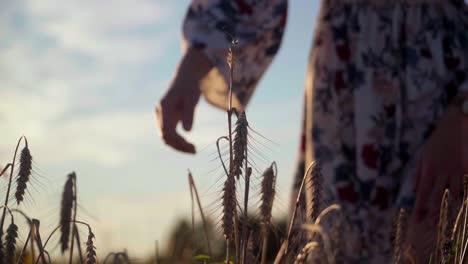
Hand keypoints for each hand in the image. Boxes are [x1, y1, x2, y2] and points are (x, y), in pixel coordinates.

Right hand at [156, 82, 199, 152]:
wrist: (186, 77)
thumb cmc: (190, 86)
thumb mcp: (192, 99)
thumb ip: (189, 114)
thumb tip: (187, 131)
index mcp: (164, 107)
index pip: (167, 131)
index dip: (178, 142)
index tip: (192, 147)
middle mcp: (160, 113)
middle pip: (165, 136)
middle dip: (178, 146)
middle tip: (194, 151)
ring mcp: (162, 116)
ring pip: (166, 137)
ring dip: (178, 145)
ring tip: (193, 150)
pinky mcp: (167, 118)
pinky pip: (170, 134)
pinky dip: (178, 141)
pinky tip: (189, 144)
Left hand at [405, 105, 467, 261]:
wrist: (458, 124)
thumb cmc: (439, 139)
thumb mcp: (424, 153)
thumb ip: (419, 172)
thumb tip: (413, 189)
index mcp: (429, 168)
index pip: (422, 192)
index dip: (419, 207)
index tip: (416, 219)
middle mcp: (442, 171)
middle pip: (437, 196)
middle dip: (433, 212)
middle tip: (430, 226)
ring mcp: (458, 170)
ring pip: (454, 193)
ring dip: (450, 208)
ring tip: (446, 221)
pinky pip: (467, 185)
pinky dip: (465, 195)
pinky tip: (462, 205)